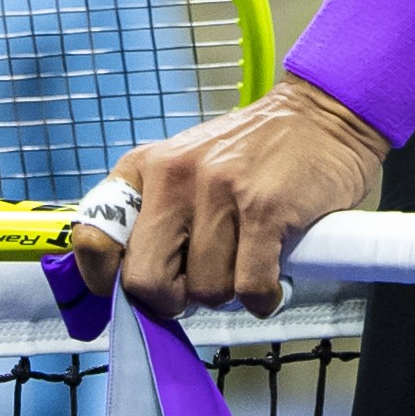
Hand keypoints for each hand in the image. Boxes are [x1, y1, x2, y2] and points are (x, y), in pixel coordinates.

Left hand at [70, 76, 384, 319]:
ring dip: (228, 293)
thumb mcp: (187, 168)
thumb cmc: (252, 155)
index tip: (134, 293)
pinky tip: (271, 275)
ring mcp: (220, 190)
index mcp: (146, 167)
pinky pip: (250, 289)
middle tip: (198, 286)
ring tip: (244, 261)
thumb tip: (133, 285)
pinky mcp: (266, 209)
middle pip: (145, 281)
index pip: (94, 238)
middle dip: (172, 300)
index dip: (106, 281)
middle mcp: (174, 176)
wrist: (320, 115)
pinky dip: (263, 298)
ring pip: (205, 291)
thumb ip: (156, 215)